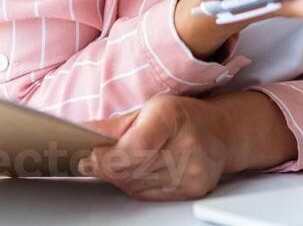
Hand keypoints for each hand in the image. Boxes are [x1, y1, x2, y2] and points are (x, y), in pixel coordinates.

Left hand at [80, 91, 294, 199]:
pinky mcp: (193, 189)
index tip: (87, 156)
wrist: (221, 133)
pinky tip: (137, 171)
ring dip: (118, 176)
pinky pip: (148, 194)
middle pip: (131, 168)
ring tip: (118, 161)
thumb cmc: (183, 117)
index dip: (107, 156)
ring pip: (135, 185)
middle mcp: (187, 145)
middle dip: (105, 167)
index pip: (135, 146)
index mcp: (172, 116)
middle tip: (91, 159)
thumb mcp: (150, 107)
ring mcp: (192, 171)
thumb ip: (114, 125)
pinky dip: (134, 185)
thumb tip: (81, 134)